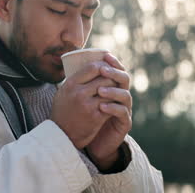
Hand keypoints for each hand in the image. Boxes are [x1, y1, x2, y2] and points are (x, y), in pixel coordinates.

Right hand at [50, 61, 116, 148]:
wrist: (61, 135)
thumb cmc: (62, 111)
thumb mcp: (63, 92)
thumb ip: (75, 80)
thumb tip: (90, 67)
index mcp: (71, 84)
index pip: (93, 67)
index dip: (103, 66)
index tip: (107, 68)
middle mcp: (79, 93)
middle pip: (104, 78)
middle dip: (112, 78)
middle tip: (115, 80)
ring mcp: (88, 105)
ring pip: (110, 91)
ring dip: (115, 91)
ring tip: (115, 92)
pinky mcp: (96, 117)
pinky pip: (111, 105)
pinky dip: (114, 104)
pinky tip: (114, 104)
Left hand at [85, 54, 131, 169]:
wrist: (84, 140)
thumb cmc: (81, 116)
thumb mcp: (79, 97)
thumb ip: (80, 82)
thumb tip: (69, 62)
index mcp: (110, 87)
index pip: (116, 70)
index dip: (113, 62)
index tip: (105, 55)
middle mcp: (119, 97)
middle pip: (124, 80)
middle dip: (114, 73)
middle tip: (103, 70)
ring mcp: (123, 109)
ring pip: (125, 95)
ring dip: (113, 91)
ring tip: (100, 90)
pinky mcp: (124, 123)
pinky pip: (122, 113)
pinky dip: (113, 108)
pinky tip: (102, 106)